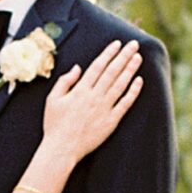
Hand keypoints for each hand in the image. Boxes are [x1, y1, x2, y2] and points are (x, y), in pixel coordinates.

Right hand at [40, 37, 142, 163]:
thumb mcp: (52, 99)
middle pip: (112, 72)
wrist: (62, 148)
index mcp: (80, 90)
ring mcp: (104, 108)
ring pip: (120, 85)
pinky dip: (133, 92)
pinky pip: (125, 104)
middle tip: (134, 44)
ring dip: (130, 70)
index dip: (109, 54)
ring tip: (138, 58)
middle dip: (124, 56)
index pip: (98, 66)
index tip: (117, 44)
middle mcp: (94, 96)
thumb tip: (78, 68)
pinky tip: (139, 81)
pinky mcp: (111, 121)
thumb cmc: (55, 124)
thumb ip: (65, 81)